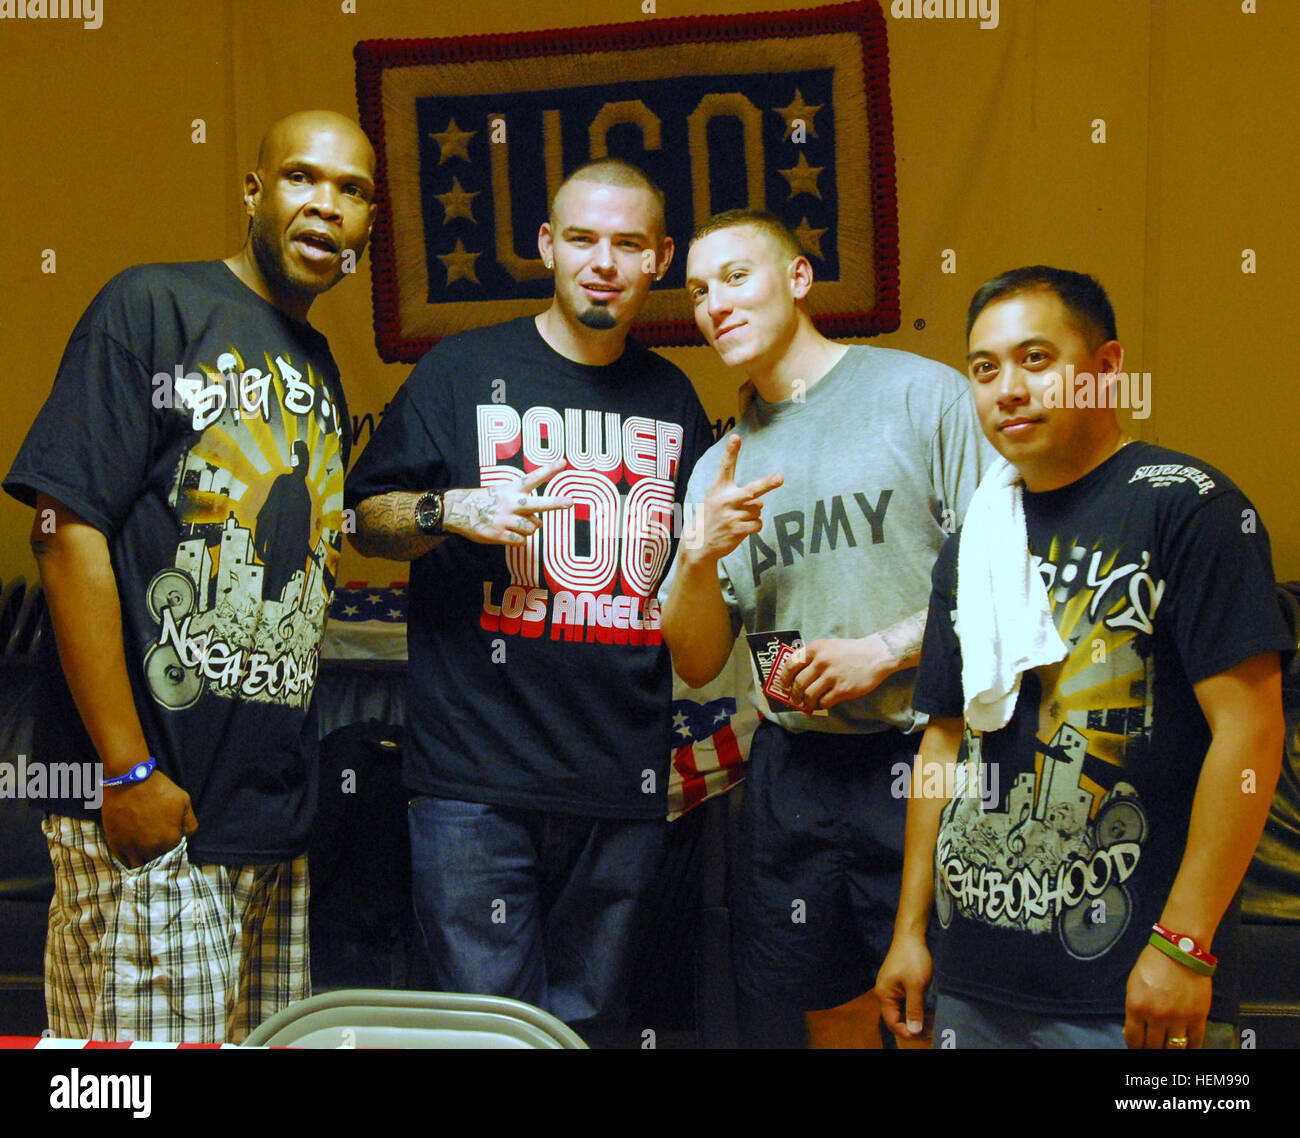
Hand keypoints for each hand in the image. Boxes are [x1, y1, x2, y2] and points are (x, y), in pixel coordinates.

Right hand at [100, 770, 198, 868]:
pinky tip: (133, 852)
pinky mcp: (116, 845)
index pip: (175, 856)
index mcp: (170, 841)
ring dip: (144, 862)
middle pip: (157, 863)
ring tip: (145, 854)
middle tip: (157, 848)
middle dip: (159, 858)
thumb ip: (190, 823)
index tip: (169, 844)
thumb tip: (187, 837)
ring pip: (140, 867)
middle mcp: (151, 850)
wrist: (129, 781)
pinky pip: (124, 862)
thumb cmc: (159, 789)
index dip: (173, 850)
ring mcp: (132, 849)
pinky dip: (129, 859)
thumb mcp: (184, 802)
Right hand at [443, 460, 572, 545]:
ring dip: (530, 529)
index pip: (533, 478)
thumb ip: (521, 502)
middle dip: (555, 503)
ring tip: (517, 524)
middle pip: (538, 504)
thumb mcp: (502, 491)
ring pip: (532, 528)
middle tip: (570, 502)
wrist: (458, 511)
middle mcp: (510, 503)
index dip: (548, 470)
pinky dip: (519, 539)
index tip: (563, 462)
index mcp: (511, 490)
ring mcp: (505, 519)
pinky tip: (509, 534)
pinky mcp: (499, 534)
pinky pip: (521, 541)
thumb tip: (538, 520)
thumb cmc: (486, 501)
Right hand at [681, 435, 781, 562]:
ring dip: (752, 514)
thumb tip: (760, 504)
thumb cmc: (711, 517)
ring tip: (738, 519)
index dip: (731, 452)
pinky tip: (741, 529)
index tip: (736, 438)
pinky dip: (754, 526)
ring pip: (758, 509)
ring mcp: (731, 516)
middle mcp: (725, 501)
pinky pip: (758, 524)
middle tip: (780, 478)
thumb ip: (735, 494)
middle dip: (767, 484)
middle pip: (752, 490)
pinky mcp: (737, 530)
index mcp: (718, 489)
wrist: (698, 545)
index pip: (726, 467)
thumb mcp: (714, 499)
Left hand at [782, 634, 893, 711]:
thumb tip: (795, 676)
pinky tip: (825, 702)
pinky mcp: (843, 689)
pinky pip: (825, 702)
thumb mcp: (828, 646)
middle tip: (794, 699)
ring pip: (809, 695)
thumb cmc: (850, 651)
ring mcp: (832, 676)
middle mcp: (822, 661)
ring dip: (806, 702)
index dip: (784, 677)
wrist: (876, 655)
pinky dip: (822, 704)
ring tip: (807, 704)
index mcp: (816, 648)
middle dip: (794, 694)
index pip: (791, 664)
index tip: (784, 685)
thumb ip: (812, 657)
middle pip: (799, 683)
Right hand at [874, 935, 931, 1041]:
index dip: (905, 1031)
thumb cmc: (912, 959)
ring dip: (914, 1015)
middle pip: (895, 1016)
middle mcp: (885, 992)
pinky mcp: (898, 983)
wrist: (911, 936)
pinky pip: (904, 1000)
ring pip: (901, 1009)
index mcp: (884, 994)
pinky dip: (914, 1006)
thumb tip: (914, 1031)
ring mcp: (891, 987)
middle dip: (910, 1025)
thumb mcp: (916, 986)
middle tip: (927, 1029)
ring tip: (929, 1020)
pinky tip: (925, 1007)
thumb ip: (914, 1009)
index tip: (920, 1035)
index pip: (891, 1021)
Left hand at [1124, 943, 1212, 1048]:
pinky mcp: (1198, 1016)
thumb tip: (1132, 1032)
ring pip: (1174, 1048)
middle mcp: (1157, 1015)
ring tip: (1168, 1049)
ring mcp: (1179, 1018)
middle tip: (1151, 1049)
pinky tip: (1186, 1048)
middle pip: (1153, 1047)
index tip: (1136, 1050)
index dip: (1134, 1048)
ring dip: (1170, 1051)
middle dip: (1150, 1050)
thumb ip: (1134, 1010)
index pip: (1133, 1040)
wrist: (1180, 950)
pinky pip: (1195, 1042)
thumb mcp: (1134, 985)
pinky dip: (1190, 1048)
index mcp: (1137, 1006)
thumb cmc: (1153, 964)